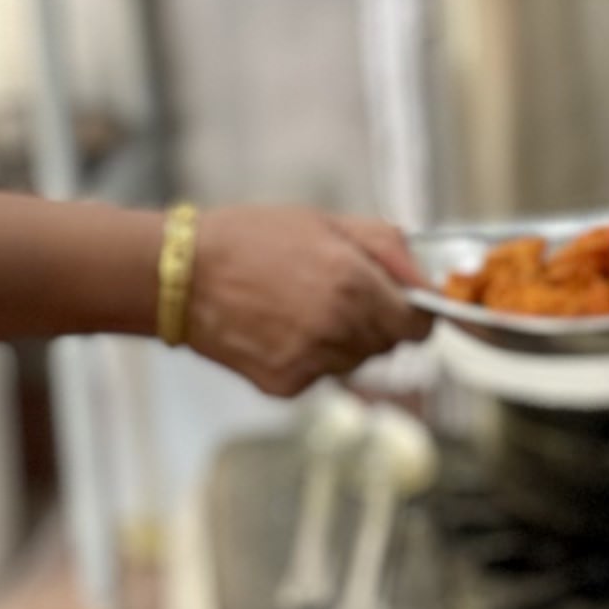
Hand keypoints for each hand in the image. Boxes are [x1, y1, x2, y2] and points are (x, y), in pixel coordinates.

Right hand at [180, 206, 431, 396]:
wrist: (181, 275)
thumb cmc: (250, 239)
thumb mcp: (327, 222)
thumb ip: (388, 249)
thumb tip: (427, 281)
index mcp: (355, 285)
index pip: (419, 327)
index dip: (412, 313)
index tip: (397, 303)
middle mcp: (339, 328)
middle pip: (387, 346)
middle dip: (373, 322)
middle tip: (332, 293)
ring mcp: (312, 362)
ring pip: (354, 363)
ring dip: (341, 341)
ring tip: (297, 308)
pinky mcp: (286, 385)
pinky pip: (319, 377)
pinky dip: (308, 358)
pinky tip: (276, 330)